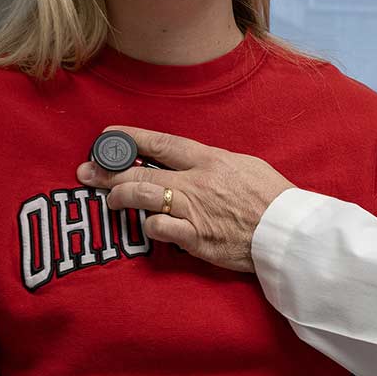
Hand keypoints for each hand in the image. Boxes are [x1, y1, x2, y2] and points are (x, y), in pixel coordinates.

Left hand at [76, 126, 296, 272]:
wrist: (289, 232)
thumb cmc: (272, 198)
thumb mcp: (244, 166)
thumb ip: (213, 163)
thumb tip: (188, 161)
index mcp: (210, 160)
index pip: (161, 143)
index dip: (130, 138)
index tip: (108, 136)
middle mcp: (197, 183)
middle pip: (141, 172)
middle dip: (109, 171)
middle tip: (87, 171)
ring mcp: (194, 211)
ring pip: (143, 198)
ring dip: (120, 197)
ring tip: (109, 198)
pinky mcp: (196, 239)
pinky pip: (160, 229)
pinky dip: (149, 226)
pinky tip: (146, 226)